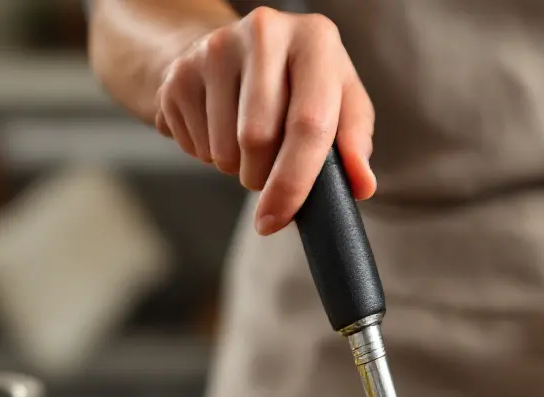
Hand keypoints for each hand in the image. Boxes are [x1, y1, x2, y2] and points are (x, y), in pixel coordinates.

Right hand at [152, 7, 374, 232]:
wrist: (233, 54)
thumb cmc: (296, 85)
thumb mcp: (338, 100)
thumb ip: (354, 142)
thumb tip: (362, 185)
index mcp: (314, 39)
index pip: (307, 123)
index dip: (294, 182)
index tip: (278, 219)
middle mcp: (264, 31)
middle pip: (257, 139)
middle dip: (262, 176)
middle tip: (268, 169)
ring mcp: (215, 47)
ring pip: (223, 149)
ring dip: (235, 168)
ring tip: (244, 143)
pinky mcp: (180, 72)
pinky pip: (194, 145)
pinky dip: (208, 154)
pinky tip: (217, 128)